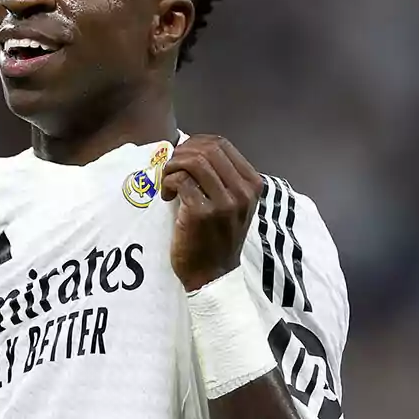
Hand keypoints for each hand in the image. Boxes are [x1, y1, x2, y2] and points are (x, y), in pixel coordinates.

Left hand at [160, 136, 261, 291]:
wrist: (213, 274)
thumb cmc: (218, 237)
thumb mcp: (232, 205)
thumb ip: (221, 178)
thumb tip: (191, 149)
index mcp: (251, 184)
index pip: (221, 144)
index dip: (194, 143)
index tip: (181, 157)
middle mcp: (242, 191)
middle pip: (206, 149)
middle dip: (181, 153)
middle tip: (170, 169)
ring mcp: (224, 202)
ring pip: (193, 161)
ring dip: (173, 167)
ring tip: (168, 182)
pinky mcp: (202, 213)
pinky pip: (180, 180)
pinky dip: (168, 182)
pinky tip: (167, 196)